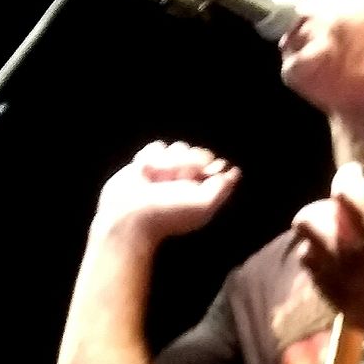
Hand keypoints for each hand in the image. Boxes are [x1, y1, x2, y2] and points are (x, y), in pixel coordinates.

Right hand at [95, 140, 240, 246]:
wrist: (128, 215)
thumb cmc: (168, 213)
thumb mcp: (203, 204)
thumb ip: (222, 188)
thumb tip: (235, 172)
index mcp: (204, 191)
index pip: (216, 165)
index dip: (209, 165)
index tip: (200, 175)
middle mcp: (188, 181)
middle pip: (198, 152)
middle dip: (187, 162)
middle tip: (175, 179)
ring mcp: (168, 172)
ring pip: (178, 148)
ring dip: (168, 161)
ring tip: (156, 178)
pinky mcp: (148, 165)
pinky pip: (157, 147)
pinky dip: (151, 157)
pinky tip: (145, 172)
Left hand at [291, 156, 363, 363]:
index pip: (346, 193)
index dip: (348, 177)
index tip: (357, 174)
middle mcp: (357, 263)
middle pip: (311, 220)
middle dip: (327, 206)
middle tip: (348, 208)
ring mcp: (346, 288)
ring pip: (308, 248)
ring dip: (322, 234)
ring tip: (344, 234)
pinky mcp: (345, 307)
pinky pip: (316, 276)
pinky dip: (323, 261)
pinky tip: (344, 258)